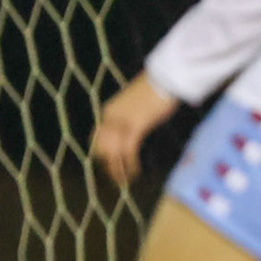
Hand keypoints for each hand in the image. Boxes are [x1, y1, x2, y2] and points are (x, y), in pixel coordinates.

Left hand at [91, 71, 180, 187]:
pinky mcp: (135, 126)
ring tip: (124, 182)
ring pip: (113, 153)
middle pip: (101, 148)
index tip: (109, 166)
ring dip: (118, 170)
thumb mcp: (135, 104)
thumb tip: (133, 127)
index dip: (101, 155)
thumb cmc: (155, 89)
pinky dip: (130, 165)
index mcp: (109, 111)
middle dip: (108, 166)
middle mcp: (110, 117)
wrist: (164, 78)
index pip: (96, 138)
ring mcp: (122, 122)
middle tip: (117, 179)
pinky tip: (134, 173)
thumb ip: (129, 116)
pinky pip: (128, 151)